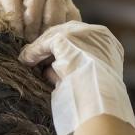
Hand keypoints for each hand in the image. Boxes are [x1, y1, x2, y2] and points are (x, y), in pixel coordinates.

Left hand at [18, 21, 134, 134]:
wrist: (97, 101)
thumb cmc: (94, 99)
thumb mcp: (88, 81)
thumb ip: (74, 70)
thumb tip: (50, 71)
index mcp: (109, 45)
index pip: (81, 39)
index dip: (65, 49)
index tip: (52, 60)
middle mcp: (98, 34)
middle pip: (68, 33)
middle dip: (51, 46)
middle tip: (36, 58)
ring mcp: (83, 34)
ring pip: (55, 36)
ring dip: (40, 49)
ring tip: (28, 61)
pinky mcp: (66, 39)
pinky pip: (45, 43)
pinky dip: (34, 52)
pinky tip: (26, 60)